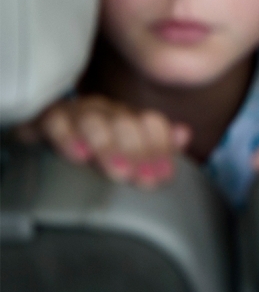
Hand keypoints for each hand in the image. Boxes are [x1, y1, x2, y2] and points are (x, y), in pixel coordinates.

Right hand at [17, 95, 190, 188]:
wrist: (41, 130)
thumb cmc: (89, 145)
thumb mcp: (123, 150)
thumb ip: (156, 145)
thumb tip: (184, 134)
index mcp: (128, 117)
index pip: (152, 123)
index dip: (160, 149)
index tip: (163, 177)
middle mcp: (106, 111)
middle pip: (126, 123)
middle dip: (138, 152)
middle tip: (143, 180)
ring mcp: (77, 112)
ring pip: (95, 121)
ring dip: (109, 147)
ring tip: (118, 173)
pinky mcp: (47, 118)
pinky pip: (56, 122)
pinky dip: (68, 137)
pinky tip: (78, 155)